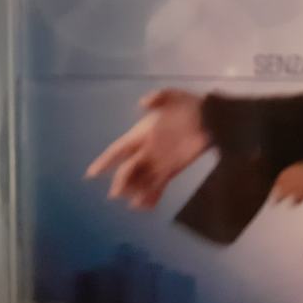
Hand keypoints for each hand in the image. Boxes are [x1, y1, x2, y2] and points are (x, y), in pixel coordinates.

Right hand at [85, 88, 210, 209]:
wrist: (210, 118)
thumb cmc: (189, 105)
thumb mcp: (173, 96)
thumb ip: (157, 98)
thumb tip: (143, 102)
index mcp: (141, 133)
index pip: (118, 149)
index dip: (105, 161)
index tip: (92, 173)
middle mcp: (146, 149)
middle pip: (128, 168)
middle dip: (121, 180)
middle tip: (116, 193)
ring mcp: (159, 161)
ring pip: (142, 180)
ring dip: (136, 191)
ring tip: (133, 203)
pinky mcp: (172, 169)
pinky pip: (158, 184)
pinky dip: (152, 195)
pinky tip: (146, 206)